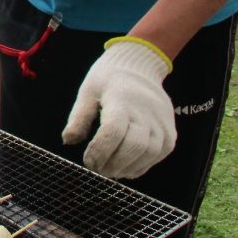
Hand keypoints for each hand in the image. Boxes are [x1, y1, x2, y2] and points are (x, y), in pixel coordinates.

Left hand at [61, 39, 175, 178]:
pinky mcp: (169, 133)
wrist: (141, 66)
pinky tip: (124, 167)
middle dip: (113, 164)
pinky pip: (156, 156)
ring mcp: (161, 123)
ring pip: (148, 154)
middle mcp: (145, 111)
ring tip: (109, 170)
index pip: (113, 131)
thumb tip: (68, 141)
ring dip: (126, 168)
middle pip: (133, 146)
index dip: (99, 151)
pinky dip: (139, 166)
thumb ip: (79, 117)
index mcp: (121, 99)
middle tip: (97, 169)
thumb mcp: (88, 90)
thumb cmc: (109, 79)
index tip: (88, 161)